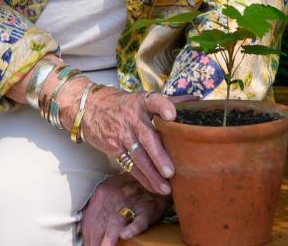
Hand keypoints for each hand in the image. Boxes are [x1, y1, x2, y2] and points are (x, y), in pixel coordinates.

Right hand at [60, 83, 192, 195]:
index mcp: (142, 102)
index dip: (162, 106)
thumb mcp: (142, 98)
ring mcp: (121, 133)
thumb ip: (169, 101)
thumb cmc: (124, 104)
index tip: (172, 115)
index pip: (154, 101)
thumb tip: (197, 101)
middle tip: (170, 171)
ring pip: (137, 156)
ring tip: (165, 187)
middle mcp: (132, 117)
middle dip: (158, 155)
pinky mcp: (114, 147)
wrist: (90, 108)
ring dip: (151, 173)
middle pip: (146, 136)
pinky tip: (153, 187)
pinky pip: (129, 165)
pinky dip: (142, 178)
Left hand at [80, 173, 168, 245]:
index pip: (89, 222)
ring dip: (109, 239)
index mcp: (101, 194)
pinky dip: (132, 228)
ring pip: (116, 223)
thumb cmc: (128, 187)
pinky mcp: (147, 209)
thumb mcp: (108, 191)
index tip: (88, 245)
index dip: (87, 238)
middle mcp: (113, 197)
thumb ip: (96, 208)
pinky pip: (139, 220)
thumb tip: (86, 231)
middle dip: (95, 242)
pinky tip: (125, 235)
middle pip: (100, 225)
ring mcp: (131, 202)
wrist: (152, 175)